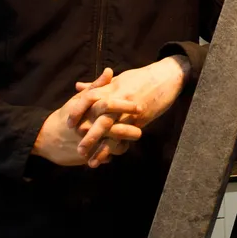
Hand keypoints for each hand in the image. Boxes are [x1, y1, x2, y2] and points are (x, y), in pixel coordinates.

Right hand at [32, 81, 140, 166]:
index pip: (108, 106)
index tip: (140, 106)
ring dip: (125, 143)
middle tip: (142, 128)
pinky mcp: (88, 155)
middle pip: (113, 129)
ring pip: (113, 146)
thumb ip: (96, 86)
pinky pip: (106, 156)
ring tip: (135, 136)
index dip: (125, 106)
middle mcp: (88, 128)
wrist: (47, 138)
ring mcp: (88, 143)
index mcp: (88, 112)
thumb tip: (110, 70)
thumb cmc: (66, 115)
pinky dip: (114, 152)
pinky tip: (122, 146)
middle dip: (130, 129)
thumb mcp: (80, 99)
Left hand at [73, 57, 189, 162]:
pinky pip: (127, 136)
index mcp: (112, 88)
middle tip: (78, 149)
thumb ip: (98, 85)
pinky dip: (117, 148)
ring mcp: (131, 111)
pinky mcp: (142, 120)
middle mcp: (120, 100)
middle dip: (89, 135)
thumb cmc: (142, 76)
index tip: (68, 123)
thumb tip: (78, 87)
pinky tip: (110, 158)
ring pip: (113, 131)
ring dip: (101, 147)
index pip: (89, 99)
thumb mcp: (119, 78)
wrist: (168, 77)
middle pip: (100, 119)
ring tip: (90, 160)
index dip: (77, 111)